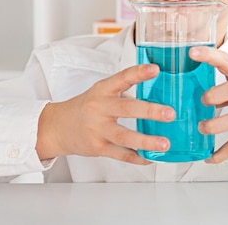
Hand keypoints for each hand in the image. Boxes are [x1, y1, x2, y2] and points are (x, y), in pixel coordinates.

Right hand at [35, 64, 174, 163]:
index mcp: (103, 90)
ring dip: (147, 141)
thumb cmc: (86, 107)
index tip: (155, 69)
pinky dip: (138, 157)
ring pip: (125, 137)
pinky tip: (150, 158)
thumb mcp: (102, 92)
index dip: (139, 73)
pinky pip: (121, 155)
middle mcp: (99, 108)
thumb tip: (157, 96)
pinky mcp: (98, 148)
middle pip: (126, 109)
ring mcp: (98, 129)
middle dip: (150, 111)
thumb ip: (124, 93)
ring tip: (165, 143)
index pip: (122, 78)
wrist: (57, 127)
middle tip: (170, 113)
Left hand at [189, 46, 227, 163]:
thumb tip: (202, 95)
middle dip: (214, 95)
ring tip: (203, 127)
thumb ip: (227, 87)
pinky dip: (222, 153)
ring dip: (215, 125)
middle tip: (203, 101)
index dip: (209, 55)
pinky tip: (210, 157)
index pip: (226, 60)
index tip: (192, 52)